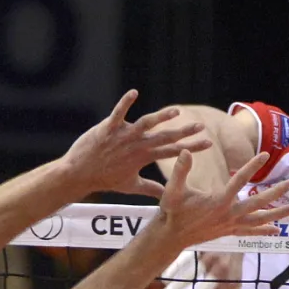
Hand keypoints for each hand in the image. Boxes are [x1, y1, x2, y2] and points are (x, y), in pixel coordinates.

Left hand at [61, 89, 213, 197]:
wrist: (79, 174)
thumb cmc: (105, 179)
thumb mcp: (131, 186)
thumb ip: (151, 189)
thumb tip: (165, 196)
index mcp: (144, 157)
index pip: (173, 151)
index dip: (192, 147)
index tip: (208, 142)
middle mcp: (137, 146)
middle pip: (165, 137)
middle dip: (184, 132)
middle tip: (201, 126)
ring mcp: (123, 136)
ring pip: (146, 124)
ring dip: (161, 117)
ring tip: (176, 112)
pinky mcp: (108, 128)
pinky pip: (118, 113)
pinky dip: (126, 102)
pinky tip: (135, 92)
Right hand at [157, 150, 288, 251]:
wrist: (171, 236)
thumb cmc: (172, 211)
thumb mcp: (173, 190)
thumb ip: (180, 171)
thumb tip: (185, 151)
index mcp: (218, 202)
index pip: (239, 181)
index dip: (252, 167)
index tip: (265, 155)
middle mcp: (229, 215)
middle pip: (258, 203)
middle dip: (276, 193)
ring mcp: (231, 225)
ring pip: (260, 220)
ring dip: (278, 214)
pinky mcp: (229, 232)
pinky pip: (251, 232)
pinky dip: (264, 230)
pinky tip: (277, 230)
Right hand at [159, 251, 243, 288]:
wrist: (236, 227)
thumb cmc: (233, 258)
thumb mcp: (236, 278)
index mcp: (228, 279)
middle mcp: (219, 268)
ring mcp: (208, 255)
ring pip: (189, 275)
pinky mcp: (199, 244)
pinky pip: (183, 258)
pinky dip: (173, 269)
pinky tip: (165, 278)